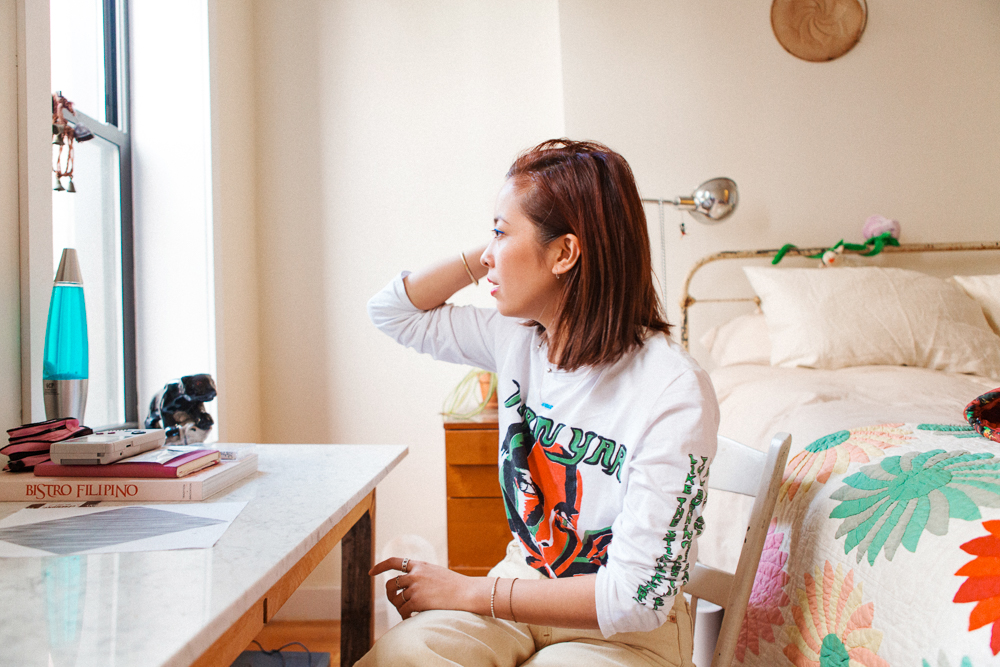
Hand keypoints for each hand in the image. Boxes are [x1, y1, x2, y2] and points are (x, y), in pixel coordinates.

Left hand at [369, 557, 484, 619]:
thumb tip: (407, 587)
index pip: (394, 561)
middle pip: (391, 584)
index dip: (380, 566)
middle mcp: (414, 574)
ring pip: (397, 600)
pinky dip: (406, 616)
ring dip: (401, 608)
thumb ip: (422, 575)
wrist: (467, 592)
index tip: (371, 572)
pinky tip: (412, 617)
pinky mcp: (417, 601)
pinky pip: (404, 611)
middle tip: (395, 601)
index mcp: (419, 565)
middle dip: (390, 595)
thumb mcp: (437, 573)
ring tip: (409, 611)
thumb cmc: (455, 585)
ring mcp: (415, 587)